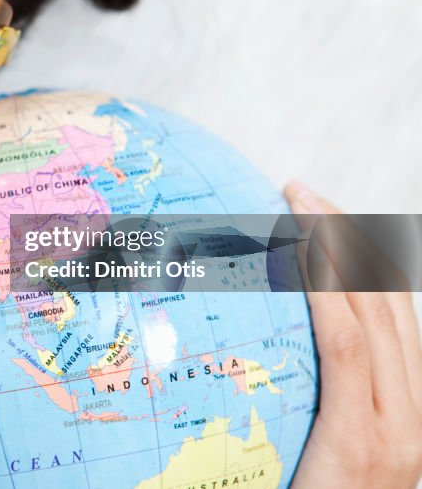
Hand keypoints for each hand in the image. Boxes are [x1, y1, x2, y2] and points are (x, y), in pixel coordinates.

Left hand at [285, 182, 421, 487]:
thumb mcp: (304, 453)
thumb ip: (293, 398)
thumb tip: (239, 349)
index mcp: (402, 419)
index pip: (390, 322)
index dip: (363, 263)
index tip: (321, 216)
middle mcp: (413, 421)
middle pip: (390, 307)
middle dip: (351, 240)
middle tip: (302, 191)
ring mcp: (399, 436)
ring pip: (376, 318)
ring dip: (342, 252)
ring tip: (301, 205)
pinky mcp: (369, 449)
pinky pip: (346, 350)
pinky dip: (329, 293)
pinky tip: (300, 252)